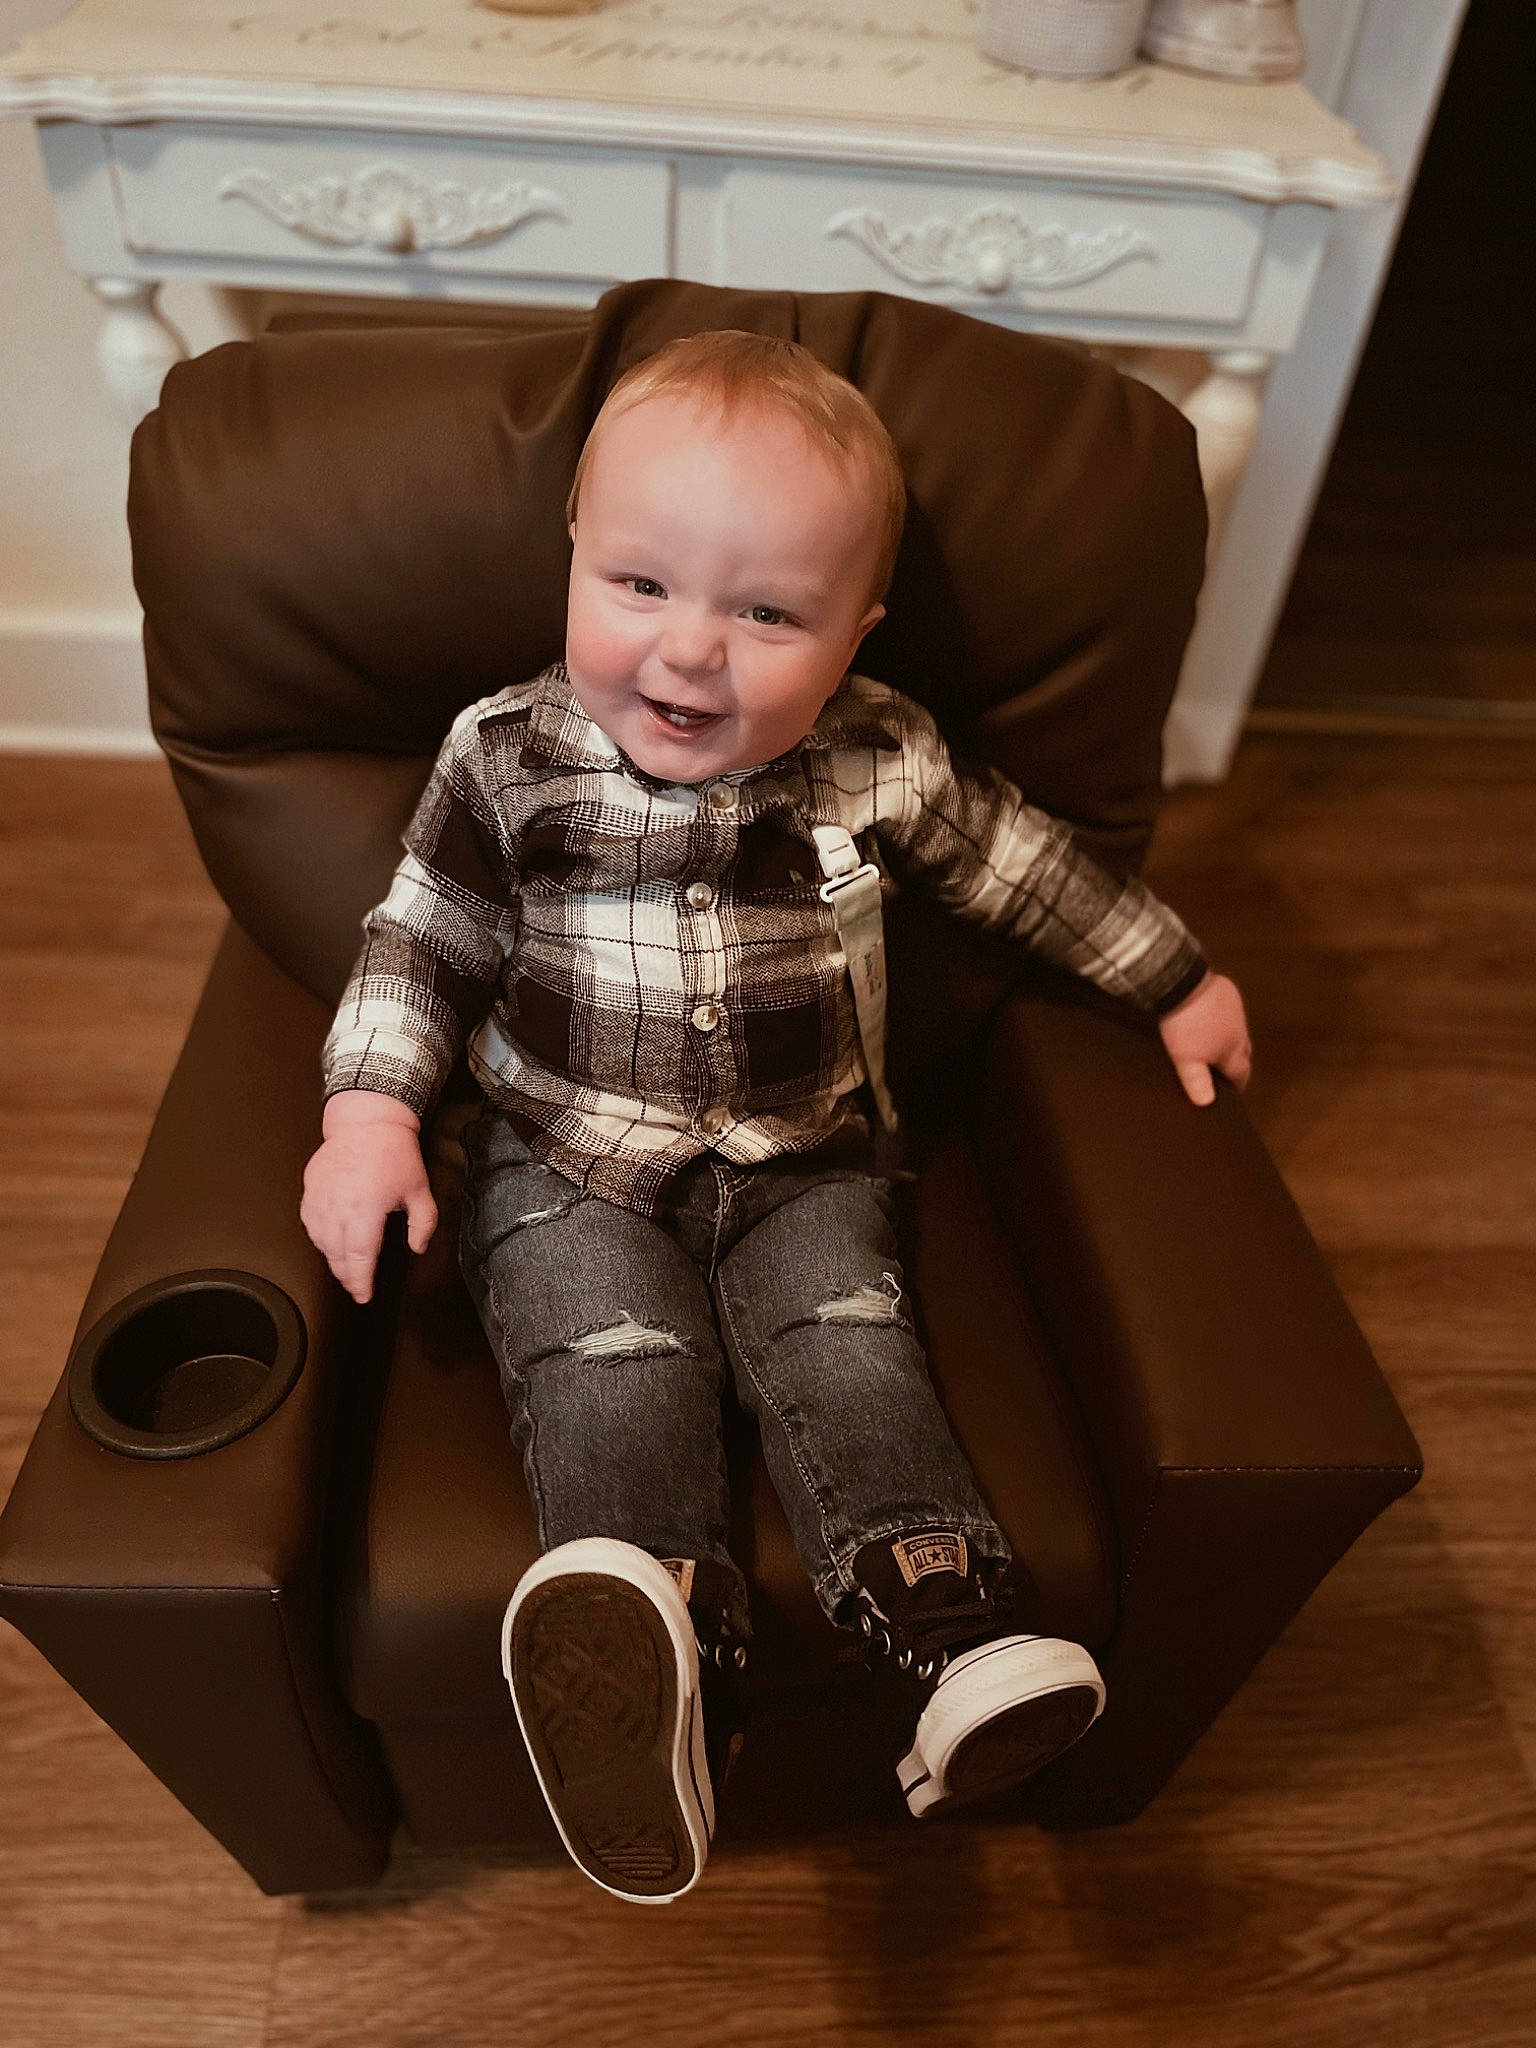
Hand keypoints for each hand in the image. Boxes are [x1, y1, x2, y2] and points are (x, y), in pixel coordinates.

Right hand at [299, 1090, 437, 1303]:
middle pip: (337, 1255)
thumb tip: (417, 1248)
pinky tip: (328, 1243)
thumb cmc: (393, 1154)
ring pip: (320, 1242)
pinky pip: (309, 1223)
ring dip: (332, 1260)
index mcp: (365, 1210)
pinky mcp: (310, 1191)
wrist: (366, 1123)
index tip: (364, 1295)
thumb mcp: (420, 1190)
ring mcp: (320, 1199)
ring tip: (345, 1269)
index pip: (359, 1258)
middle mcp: (338, 1208)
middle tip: (357, 1287)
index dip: (361, 1281)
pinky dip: (318, 1238)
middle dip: (347, 1277)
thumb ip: (423, 1224)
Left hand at [1158, 971, 1251, 1107]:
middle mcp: (1239, 1029)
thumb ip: (1197, 1080)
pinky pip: (1229, 1008)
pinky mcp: (1226, 991)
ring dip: (1230, 1038)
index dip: (1238, 1083)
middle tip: (1227, 1069)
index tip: (1235, 1089)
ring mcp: (1235, 1008)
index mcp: (1233, 1048)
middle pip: (1244, 1051)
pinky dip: (1223, 1017)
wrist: (1182, 983)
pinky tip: (1209, 1017)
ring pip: (1237, 1029)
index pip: (1242, 1072)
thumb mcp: (1186, 1058)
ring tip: (1217, 1044)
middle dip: (1237, 1061)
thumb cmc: (1184, 1023)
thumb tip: (1207, 1102)